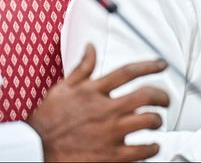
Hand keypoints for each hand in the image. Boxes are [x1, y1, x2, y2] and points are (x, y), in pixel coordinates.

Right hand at [27, 43, 169, 161]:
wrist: (34, 151)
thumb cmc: (47, 122)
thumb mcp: (61, 90)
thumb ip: (82, 69)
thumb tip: (91, 48)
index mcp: (94, 92)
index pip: (129, 72)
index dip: (150, 65)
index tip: (162, 65)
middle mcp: (106, 110)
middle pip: (147, 95)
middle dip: (162, 96)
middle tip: (166, 100)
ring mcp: (110, 133)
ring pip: (149, 121)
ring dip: (158, 121)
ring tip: (157, 122)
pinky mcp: (111, 156)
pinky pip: (142, 150)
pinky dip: (152, 148)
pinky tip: (152, 146)